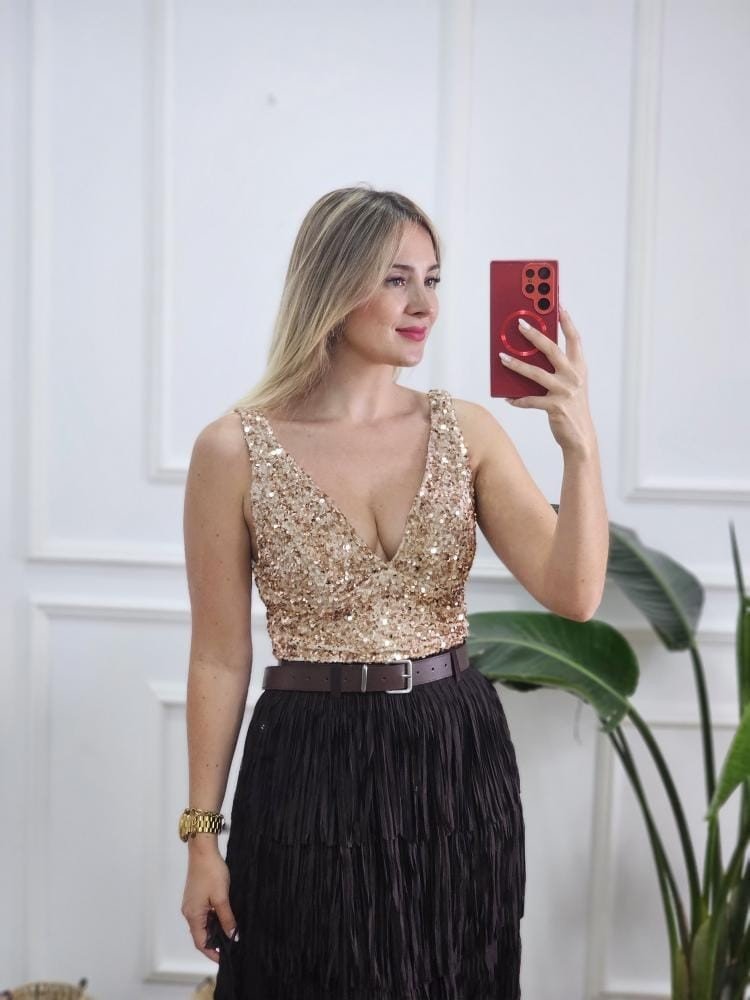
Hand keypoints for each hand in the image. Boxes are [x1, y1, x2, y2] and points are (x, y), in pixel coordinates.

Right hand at [181, 848, 236, 962]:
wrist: (203, 851)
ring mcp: (191, 904)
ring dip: (215, 930)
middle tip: (231, 945)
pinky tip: (225, 917)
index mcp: (193, 915)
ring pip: (203, 924)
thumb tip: (232, 936)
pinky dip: (213, 919)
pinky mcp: (195, 897)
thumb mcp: (222, 898)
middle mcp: (189, 912)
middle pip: (201, 935)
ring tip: (230, 932)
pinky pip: (203, 914)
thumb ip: (227, 918)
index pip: (201, 943)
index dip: (212, 953)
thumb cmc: (210, 871)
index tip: (224, 958)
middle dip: (215, 942)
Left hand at [499, 306, 596, 455]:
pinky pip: (530, 400)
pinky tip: (508, 398)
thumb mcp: (570, 385)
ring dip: (516, 365)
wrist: (581, 437)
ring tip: (502, 358)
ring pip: (535, 373)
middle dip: (534, 334)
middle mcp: (574, 376)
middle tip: (520, 324)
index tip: (558, 304)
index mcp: (580, 367)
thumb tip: (530, 356)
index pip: (574, 338)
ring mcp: (565, 391)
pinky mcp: (555, 407)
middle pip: (552, 349)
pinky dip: (518, 399)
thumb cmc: (572, 408)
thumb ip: (557, 369)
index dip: (566, 321)